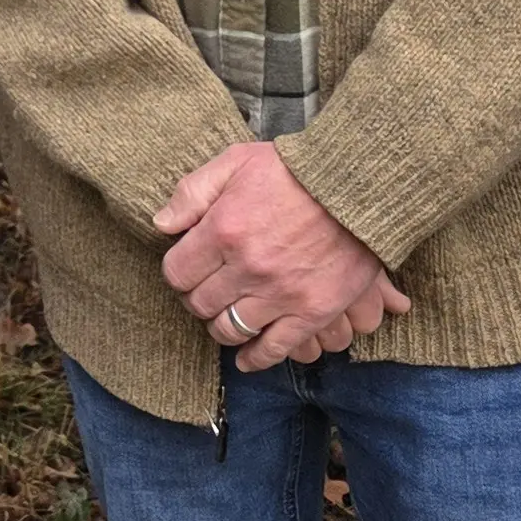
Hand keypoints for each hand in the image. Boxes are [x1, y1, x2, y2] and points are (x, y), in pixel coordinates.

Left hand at [152, 142, 404, 367]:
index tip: (188, 269)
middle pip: (201, 304)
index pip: (176, 273)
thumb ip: (193, 192)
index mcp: (223, 229)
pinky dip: (255, 359)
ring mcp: (280, 293)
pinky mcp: (312, 311)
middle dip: (198, 298)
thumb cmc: (295, 170)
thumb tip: (162, 224)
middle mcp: (247, 267)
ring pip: (230, 329)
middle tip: (208, 291)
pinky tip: (246, 358)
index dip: (178, 273)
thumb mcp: (236, 161)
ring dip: (222, 326)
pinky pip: (274, 348)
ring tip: (227, 316)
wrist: (358, 185)